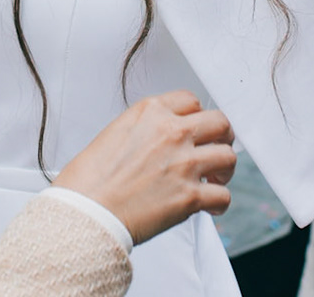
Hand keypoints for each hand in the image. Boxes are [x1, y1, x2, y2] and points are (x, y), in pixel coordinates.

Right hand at [55, 91, 235, 244]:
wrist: (84, 212)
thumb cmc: (88, 180)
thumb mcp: (115, 133)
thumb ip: (145, 129)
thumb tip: (159, 141)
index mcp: (150, 112)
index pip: (191, 100)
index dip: (196, 116)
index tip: (196, 128)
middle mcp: (172, 133)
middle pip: (220, 122)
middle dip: (221, 136)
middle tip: (215, 148)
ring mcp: (184, 164)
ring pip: (229, 157)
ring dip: (224, 169)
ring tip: (214, 178)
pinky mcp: (190, 196)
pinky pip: (223, 195)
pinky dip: (220, 202)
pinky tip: (210, 205)